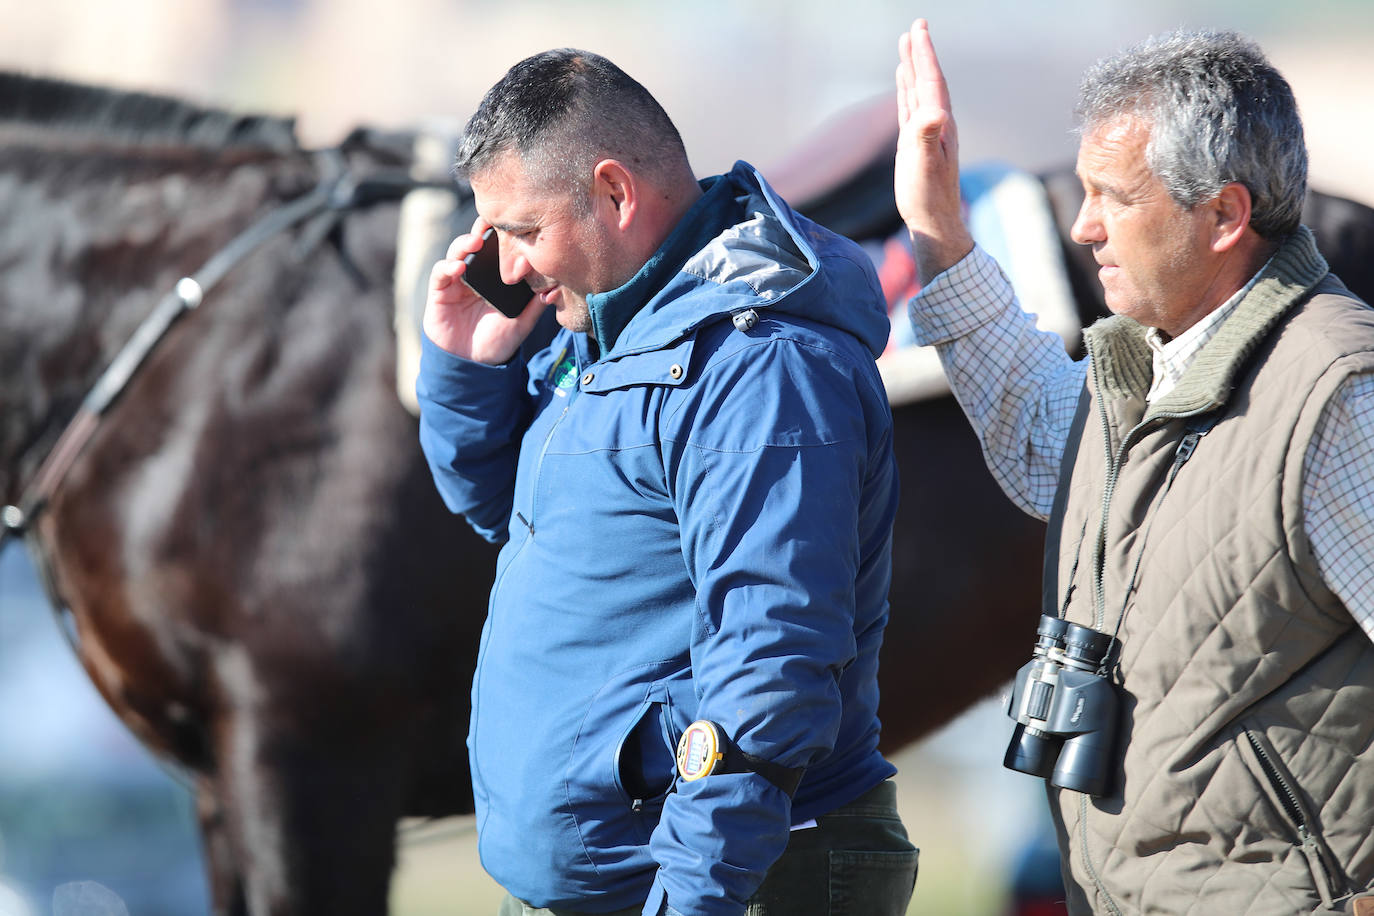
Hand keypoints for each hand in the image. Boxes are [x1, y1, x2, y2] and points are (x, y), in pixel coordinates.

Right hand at [422, 217, 544, 364]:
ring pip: (457, 252)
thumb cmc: (498, 341)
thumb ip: (536, 305)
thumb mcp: (522, 323)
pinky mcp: (439, 291)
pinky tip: (459, 267)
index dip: (503, 234)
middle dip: (482, 229)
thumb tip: (555, 288)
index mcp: (495, 276)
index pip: (498, 248)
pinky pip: (440, 272)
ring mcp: (456, 280)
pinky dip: (448, 266)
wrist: (473, 364)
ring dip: (465, 243)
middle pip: (477, 242)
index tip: (515, 224)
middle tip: (491, 222)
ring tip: (476, 241)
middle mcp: (475, 273)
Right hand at [894, 19, 974, 283]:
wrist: (934, 222)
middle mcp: (935, 124)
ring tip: (907, 45)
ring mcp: (926, 133)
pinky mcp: (915, 143)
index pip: (931, 81)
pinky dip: (907, 90)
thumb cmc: (928, 197)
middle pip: (927, 79)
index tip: (918, 28)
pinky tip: (903, 81)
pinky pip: (910, 107)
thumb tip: (933, 112)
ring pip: (918, 91)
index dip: (924, 54)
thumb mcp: (925, 165)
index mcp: (939, 124)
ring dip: (913, 67)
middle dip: (921, 52)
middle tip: (917, 25)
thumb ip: (927, 136)